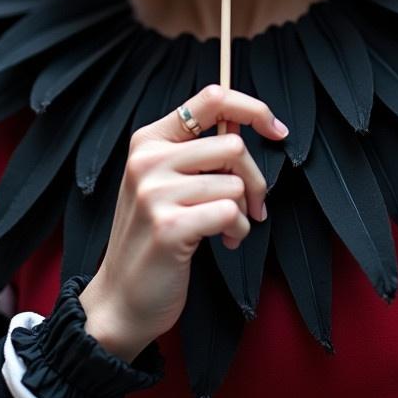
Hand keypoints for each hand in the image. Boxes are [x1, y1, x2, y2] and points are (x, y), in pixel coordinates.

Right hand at [79, 84, 288, 361]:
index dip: (253, 109)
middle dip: (255, 179)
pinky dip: (238, 230)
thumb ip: (198, 150)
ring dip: (244, 212)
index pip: (211, 98)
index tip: (276, 130)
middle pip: (233, 145)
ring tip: (226, 229)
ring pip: (236, 183)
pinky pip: (230, 212)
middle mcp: (147, 160)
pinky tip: (222, 242)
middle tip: (252, 205)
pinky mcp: (169, 226)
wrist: (120, 298)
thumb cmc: (152, 236)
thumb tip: (246, 122)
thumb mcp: (164, 181)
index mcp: (148, 140)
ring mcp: (155, 193)